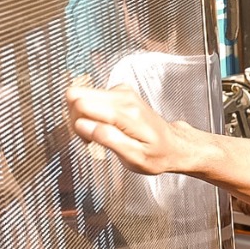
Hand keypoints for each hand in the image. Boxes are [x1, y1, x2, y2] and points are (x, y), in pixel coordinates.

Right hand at [67, 84, 192, 175]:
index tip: (87, 139)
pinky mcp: (120, 91)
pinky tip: (104, 125)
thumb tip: (83, 125)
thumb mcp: (133, 157)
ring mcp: (122, 92)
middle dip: (76, 117)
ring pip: (82, 94)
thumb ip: (107, 139)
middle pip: (77, 95)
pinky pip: (92, 96)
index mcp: (127, 114)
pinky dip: (92, 112)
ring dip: (84, 116)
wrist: (173, 145)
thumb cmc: (156, 154)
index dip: (77, 124)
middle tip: (90, 136)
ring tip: (100, 133)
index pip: (82, 104)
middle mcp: (124, 97)